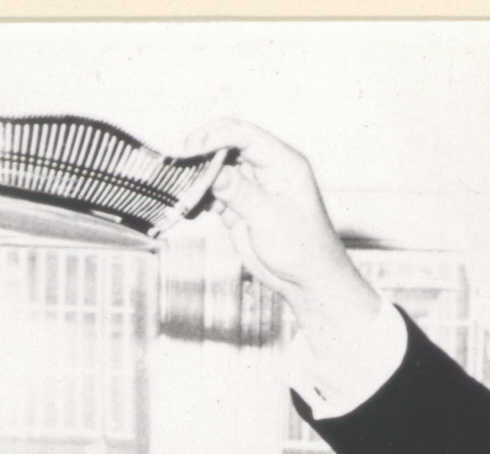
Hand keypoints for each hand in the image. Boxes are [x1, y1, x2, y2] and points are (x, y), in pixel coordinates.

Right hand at [184, 119, 380, 340]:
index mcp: (283, 163)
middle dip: (203, 152)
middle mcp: (267, 168)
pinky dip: (200, 197)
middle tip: (180, 164)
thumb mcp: (270, 219)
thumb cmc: (302, 250)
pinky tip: (190, 206)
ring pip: (218, 168)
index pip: (245, 135)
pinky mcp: (240, 206)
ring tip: (181, 188)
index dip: (216, 136)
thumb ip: (241, 193)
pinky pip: (214, 192)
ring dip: (199, 176)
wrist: (308, 282)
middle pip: (228, 145)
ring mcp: (252, 186)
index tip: (193, 148)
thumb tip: (213, 171)